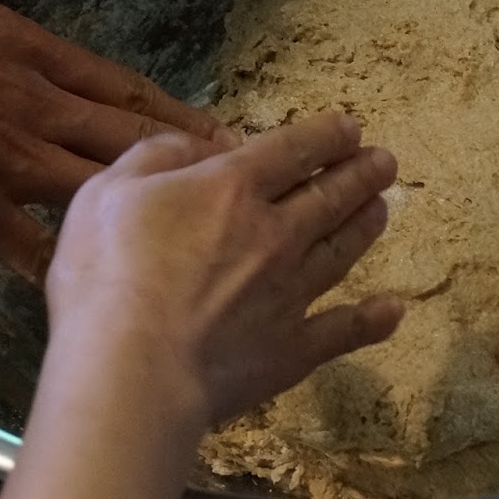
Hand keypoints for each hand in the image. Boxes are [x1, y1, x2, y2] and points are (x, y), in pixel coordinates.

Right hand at [0, 0, 230, 280]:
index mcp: (30, 50)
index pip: (121, 89)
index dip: (172, 116)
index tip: (216, 134)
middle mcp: (37, 103)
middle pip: (131, 140)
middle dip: (191, 168)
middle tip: (245, 194)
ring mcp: (5, 154)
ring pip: (99, 191)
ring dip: (152, 219)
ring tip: (200, 245)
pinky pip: (24, 244)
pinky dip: (60, 269)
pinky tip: (95, 295)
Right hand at [45, 111, 404, 422]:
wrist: (131, 370)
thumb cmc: (106, 275)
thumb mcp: (109, 190)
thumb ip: (157, 156)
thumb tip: (200, 143)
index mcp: (231, 188)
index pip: (290, 149)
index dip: (324, 134)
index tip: (349, 128)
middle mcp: (274, 234)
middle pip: (329, 196)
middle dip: (360, 174)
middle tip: (384, 163)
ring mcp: (290, 293)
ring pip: (341, 251)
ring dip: (365, 225)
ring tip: (383, 209)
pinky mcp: (291, 350)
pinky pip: (342, 331)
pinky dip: (371, 321)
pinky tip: (392, 311)